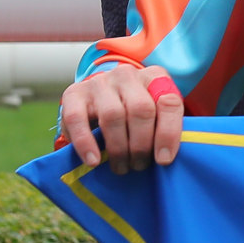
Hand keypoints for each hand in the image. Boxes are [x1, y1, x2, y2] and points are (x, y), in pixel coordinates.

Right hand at [58, 66, 182, 172]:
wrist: (98, 100)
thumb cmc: (134, 114)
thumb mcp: (155, 114)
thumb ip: (163, 128)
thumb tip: (164, 158)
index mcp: (155, 77)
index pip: (169, 102)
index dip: (168, 134)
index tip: (164, 160)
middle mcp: (128, 75)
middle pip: (141, 110)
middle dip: (141, 145)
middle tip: (139, 166)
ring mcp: (100, 82)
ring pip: (113, 115)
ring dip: (118, 148)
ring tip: (121, 167)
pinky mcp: (74, 93)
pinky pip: (77, 119)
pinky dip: (85, 143)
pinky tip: (93, 161)